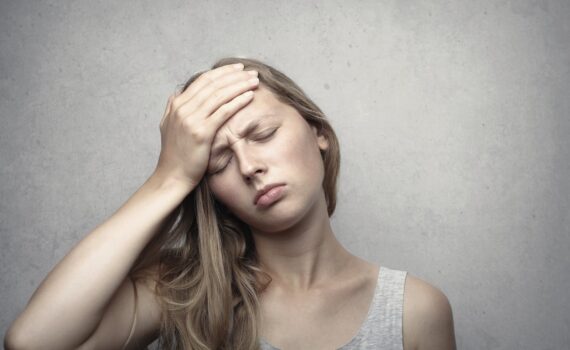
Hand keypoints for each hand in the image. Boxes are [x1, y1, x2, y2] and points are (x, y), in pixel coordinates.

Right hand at [153, 63, 259, 188]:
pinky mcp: (201, 132)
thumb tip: (177, 93)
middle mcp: (183, 108)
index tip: (238, 69)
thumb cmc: (175, 154)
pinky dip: (237, 101)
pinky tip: (249, 96)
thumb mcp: (168, 126)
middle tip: (251, 72)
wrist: (173, 175)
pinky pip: (223, 111)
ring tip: (254, 81)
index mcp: (177, 104)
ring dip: (240, 85)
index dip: (223, 72)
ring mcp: (191, 119)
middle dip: (235, 76)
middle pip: (214, 84)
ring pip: (220, 95)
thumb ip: (172, 108)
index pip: (203, 80)